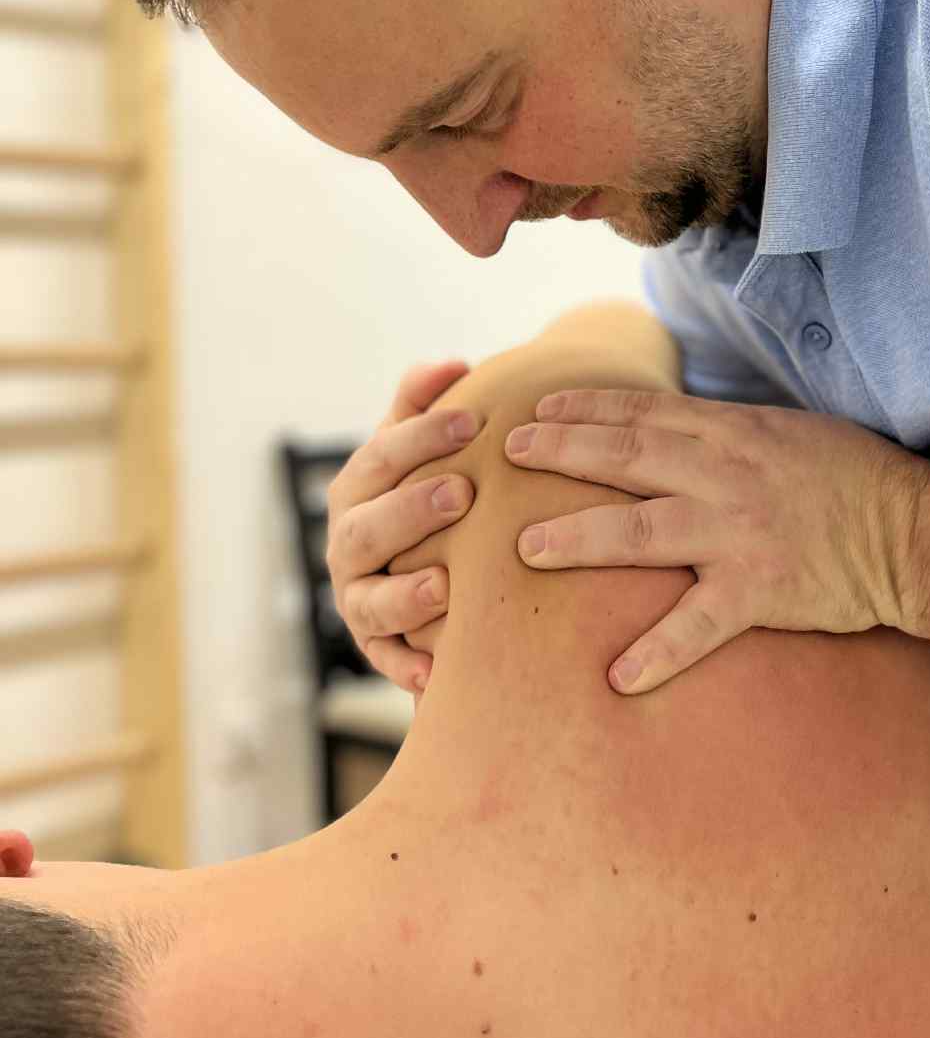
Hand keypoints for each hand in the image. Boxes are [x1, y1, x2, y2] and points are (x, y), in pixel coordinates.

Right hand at [325, 358, 478, 693]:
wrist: (427, 568)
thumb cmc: (428, 490)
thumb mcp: (420, 446)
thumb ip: (426, 404)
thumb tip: (452, 363)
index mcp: (357, 490)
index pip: (380, 458)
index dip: (421, 438)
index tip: (472, 421)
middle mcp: (348, 546)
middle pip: (368, 530)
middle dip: (411, 511)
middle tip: (464, 492)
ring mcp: (359, 600)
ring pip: (369, 603)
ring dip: (404, 596)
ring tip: (445, 586)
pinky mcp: (379, 649)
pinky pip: (389, 664)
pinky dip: (408, 669)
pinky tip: (438, 673)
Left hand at [502, 391, 929, 694]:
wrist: (916, 533)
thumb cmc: (857, 479)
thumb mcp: (788, 431)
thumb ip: (726, 432)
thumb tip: (672, 426)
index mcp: (733, 433)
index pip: (644, 412)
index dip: (586, 409)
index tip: (536, 410)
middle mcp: (727, 476)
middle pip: (626, 457)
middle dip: (561, 452)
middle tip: (507, 455)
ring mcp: (739, 534)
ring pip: (641, 531)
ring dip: (579, 538)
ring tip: (526, 548)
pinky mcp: (760, 591)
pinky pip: (697, 626)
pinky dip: (657, 652)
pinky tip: (617, 677)